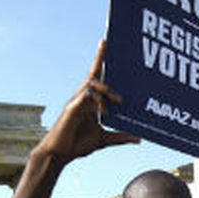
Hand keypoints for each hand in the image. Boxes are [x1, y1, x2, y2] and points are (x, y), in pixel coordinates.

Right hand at [38, 40, 138, 165]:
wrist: (59, 154)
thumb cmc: (77, 144)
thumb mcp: (103, 140)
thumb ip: (120, 137)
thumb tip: (138, 138)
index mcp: (91, 101)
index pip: (98, 77)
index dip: (100, 59)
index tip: (106, 43)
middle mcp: (83, 97)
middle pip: (94, 73)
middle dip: (100, 57)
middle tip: (107, 43)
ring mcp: (77, 101)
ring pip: (92, 83)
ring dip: (107, 89)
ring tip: (119, 101)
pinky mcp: (72, 108)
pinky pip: (86, 97)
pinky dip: (98, 102)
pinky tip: (105, 112)